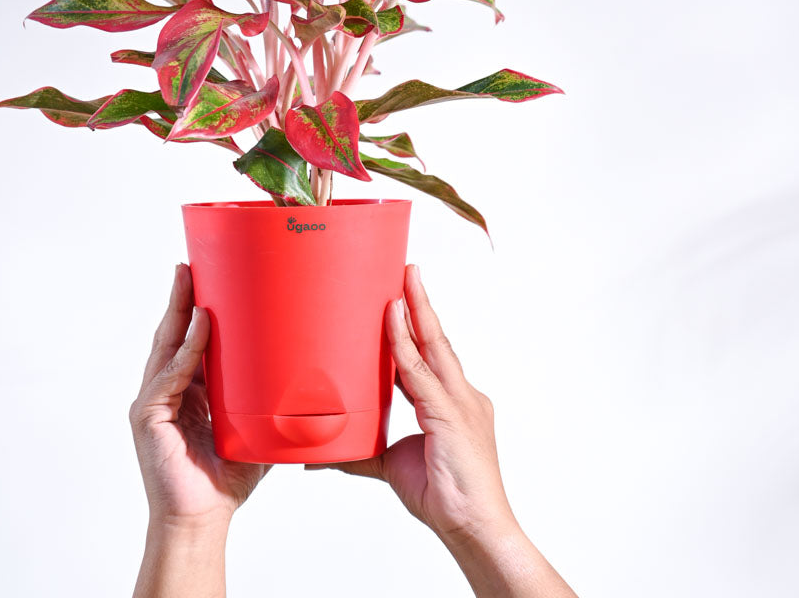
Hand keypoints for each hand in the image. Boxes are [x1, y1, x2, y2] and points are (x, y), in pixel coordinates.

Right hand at [129, 263, 268, 596]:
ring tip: (190, 280)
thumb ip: (271, 401)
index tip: (205, 275)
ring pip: (167, 346)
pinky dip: (188, 350)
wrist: (203, 520)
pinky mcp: (149, 417)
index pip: (188, 340)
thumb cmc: (228, 478)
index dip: (194, 308)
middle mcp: (166, 390)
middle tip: (191, 264)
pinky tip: (200, 327)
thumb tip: (313, 378)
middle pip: (172, 333)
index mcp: (188, 389)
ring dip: (179, 311)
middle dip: (180, 297)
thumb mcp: (255, 427)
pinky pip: (171, 375)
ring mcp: (154, 401)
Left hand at [307, 264, 575, 597]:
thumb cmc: (444, 499)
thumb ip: (360, 452)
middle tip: (407, 269)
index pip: (431, 355)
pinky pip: (420, 369)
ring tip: (404, 277)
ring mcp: (459, 401)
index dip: (415, 327)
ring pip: (433, 344)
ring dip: (416, 308)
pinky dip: (403, 341)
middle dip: (421, 303)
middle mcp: (460, 395)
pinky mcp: (451, 414)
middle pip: (437, 339)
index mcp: (452, 403)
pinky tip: (392, 317)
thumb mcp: (391, 467)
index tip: (399, 299)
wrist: (475, 530)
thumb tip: (322, 454)